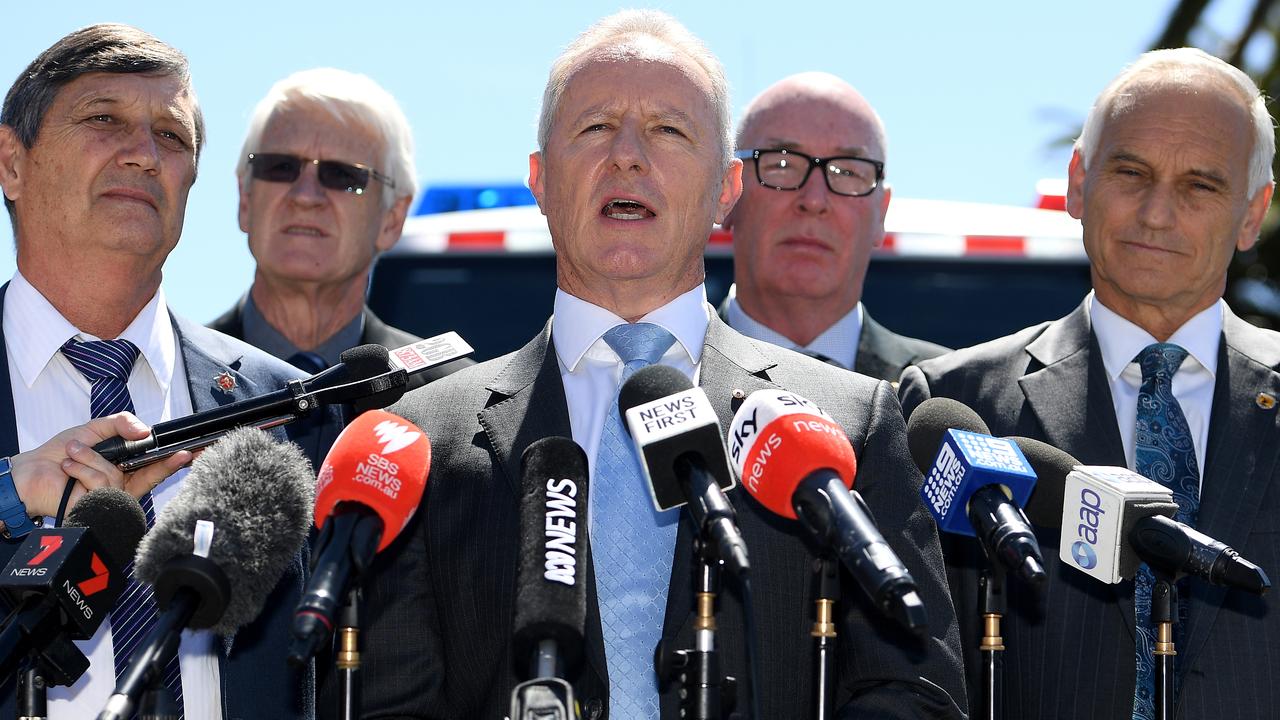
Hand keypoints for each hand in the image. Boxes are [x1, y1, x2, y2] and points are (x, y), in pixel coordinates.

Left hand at [9, 413, 191, 517]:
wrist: (30, 472)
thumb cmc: (59, 454)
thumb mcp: (95, 429)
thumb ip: (121, 424)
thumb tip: (145, 431)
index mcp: (125, 467)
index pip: (157, 463)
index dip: (178, 458)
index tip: (194, 450)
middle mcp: (123, 484)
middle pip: (154, 475)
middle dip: (169, 463)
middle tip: (184, 453)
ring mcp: (111, 498)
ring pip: (116, 475)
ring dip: (91, 457)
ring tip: (71, 453)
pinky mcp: (98, 506)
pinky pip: (100, 483)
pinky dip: (81, 469)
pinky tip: (68, 468)